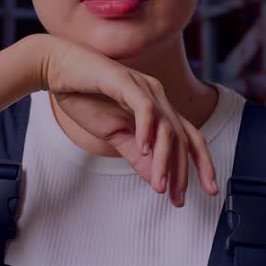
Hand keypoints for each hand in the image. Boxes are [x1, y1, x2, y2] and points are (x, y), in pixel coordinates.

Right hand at [30, 34, 218, 205]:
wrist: (57, 68)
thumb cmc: (85, 97)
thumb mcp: (114, 134)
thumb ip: (136, 155)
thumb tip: (157, 181)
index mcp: (157, 109)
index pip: (189, 138)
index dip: (201, 164)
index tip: (208, 191)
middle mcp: (157, 96)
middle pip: (184, 136)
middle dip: (185, 170)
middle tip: (179, 198)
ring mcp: (143, 87)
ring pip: (167, 127)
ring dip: (165, 159)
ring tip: (159, 184)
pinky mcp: (125, 82)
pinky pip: (145, 108)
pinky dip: (147, 130)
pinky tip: (143, 149)